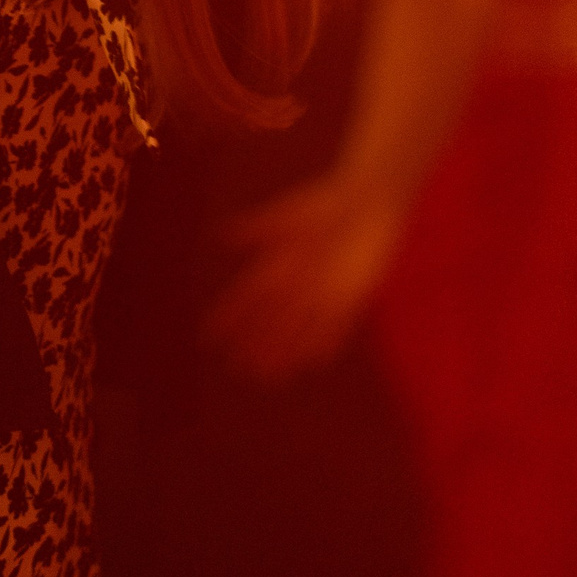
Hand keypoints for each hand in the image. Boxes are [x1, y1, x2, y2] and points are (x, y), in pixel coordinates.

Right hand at [206, 172, 403, 381]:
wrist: (366, 201)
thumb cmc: (325, 202)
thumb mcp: (289, 214)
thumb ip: (260, 228)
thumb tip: (223, 235)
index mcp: (280, 261)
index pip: (249, 296)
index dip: (230, 316)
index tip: (210, 336)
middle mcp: (299, 281)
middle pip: (272, 319)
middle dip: (255, 343)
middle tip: (239, 368)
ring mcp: (324, 290)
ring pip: (299, 328)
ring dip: (284, 351)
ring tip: (267, 375)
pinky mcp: (350, 294)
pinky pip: (335, 326)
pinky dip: (324, 342)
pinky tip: (314, 362)